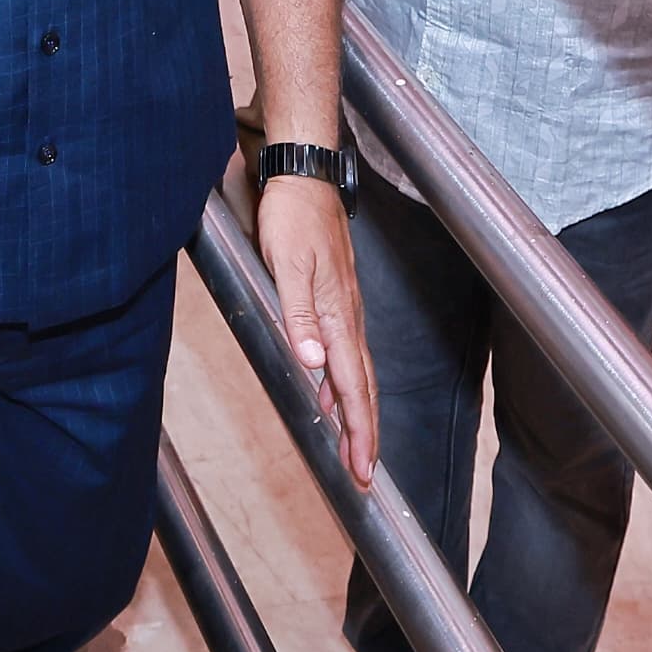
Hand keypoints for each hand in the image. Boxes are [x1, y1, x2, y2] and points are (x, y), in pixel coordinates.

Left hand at [257, 166, 377, 486]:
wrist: (304, 177)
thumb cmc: (293, 217)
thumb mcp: (286, 263)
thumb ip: (298, 314)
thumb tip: (313, 362)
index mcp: (337, 315)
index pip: (352, 385)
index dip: (359, 429)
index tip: (363, 468)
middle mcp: (347, 317)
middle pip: (361, 386)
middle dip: (364, 433)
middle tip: (364, 475)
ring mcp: (343, 308)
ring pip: (355, 373)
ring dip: (355, 413)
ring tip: (352, 448)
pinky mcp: (334, 298)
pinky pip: (345, 353)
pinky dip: (341, 382)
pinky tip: (327, 393)